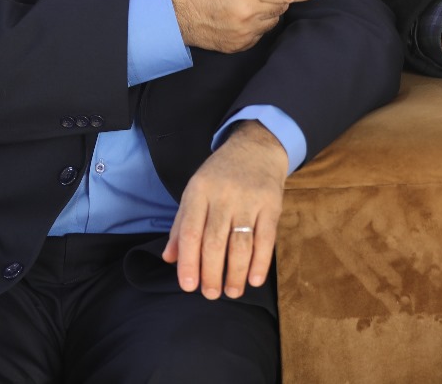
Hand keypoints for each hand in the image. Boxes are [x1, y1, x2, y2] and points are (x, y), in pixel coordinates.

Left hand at [161, 121, 288, 299]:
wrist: (257, 147)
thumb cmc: (221, 174)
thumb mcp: (195, 191)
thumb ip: (181, 224)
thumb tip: (169, 259)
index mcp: (199, 191)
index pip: (190, 232)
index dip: (188, 262)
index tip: (188, 287)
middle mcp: (223, 195)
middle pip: (214, 241)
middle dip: (211, 273)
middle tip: (211, 295)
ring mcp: (249, 199)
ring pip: (240, 243)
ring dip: (236, 272)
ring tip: (232, 292)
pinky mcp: (272, 204)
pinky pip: (266, 238)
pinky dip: (260, 262)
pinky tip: (254, 279)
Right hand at [168, 0, 321, 52]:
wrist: (172, 12)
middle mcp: (250, 13)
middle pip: (282, 6)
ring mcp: (244, 32)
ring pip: (272, 21)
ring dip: (267, 11)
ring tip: (244, 3)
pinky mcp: (238, 45)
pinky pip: (260, 34)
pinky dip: (256, 25)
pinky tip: (238, 16)